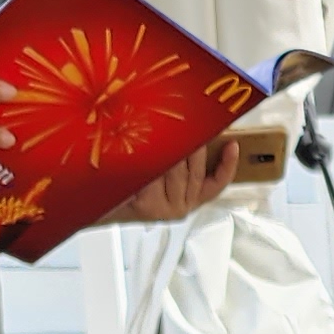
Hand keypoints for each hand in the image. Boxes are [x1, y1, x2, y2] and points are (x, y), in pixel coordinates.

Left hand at [108, 134, 242, 224]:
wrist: (101, 203)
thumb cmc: (130, 183)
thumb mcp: (160, 171)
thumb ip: (180, 159)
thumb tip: (194, 132)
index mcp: (190, 200)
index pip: (216, 183)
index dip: (227, 165)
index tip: (232, 145)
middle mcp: (182, 206)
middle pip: (196, 171)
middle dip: (192, 146)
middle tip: (190, 125)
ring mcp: (167, 208)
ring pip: (177, 171)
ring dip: (171, 151)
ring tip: (167, 133)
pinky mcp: (150, 207)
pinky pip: (156, 175)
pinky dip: (152, 162)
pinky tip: (150, 152)